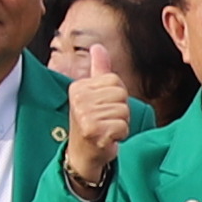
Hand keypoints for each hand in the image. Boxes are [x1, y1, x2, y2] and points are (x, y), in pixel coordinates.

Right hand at [63, 55, 132, 192]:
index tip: (104, 107)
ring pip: (123, 111)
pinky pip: (123, 126)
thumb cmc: (91, 122)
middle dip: (120, 110)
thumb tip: (98, 47)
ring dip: (120, 124)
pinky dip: (120, 135)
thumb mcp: (93, 93)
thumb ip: (99, 69)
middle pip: (121, 95)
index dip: (117, 96)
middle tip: (105, 120)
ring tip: (106, 129)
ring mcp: (85, 115)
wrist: (82, 153)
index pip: (115, 81)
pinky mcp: (94, 131)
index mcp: (78, 87)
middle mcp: (79, 99)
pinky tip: (107, 138)